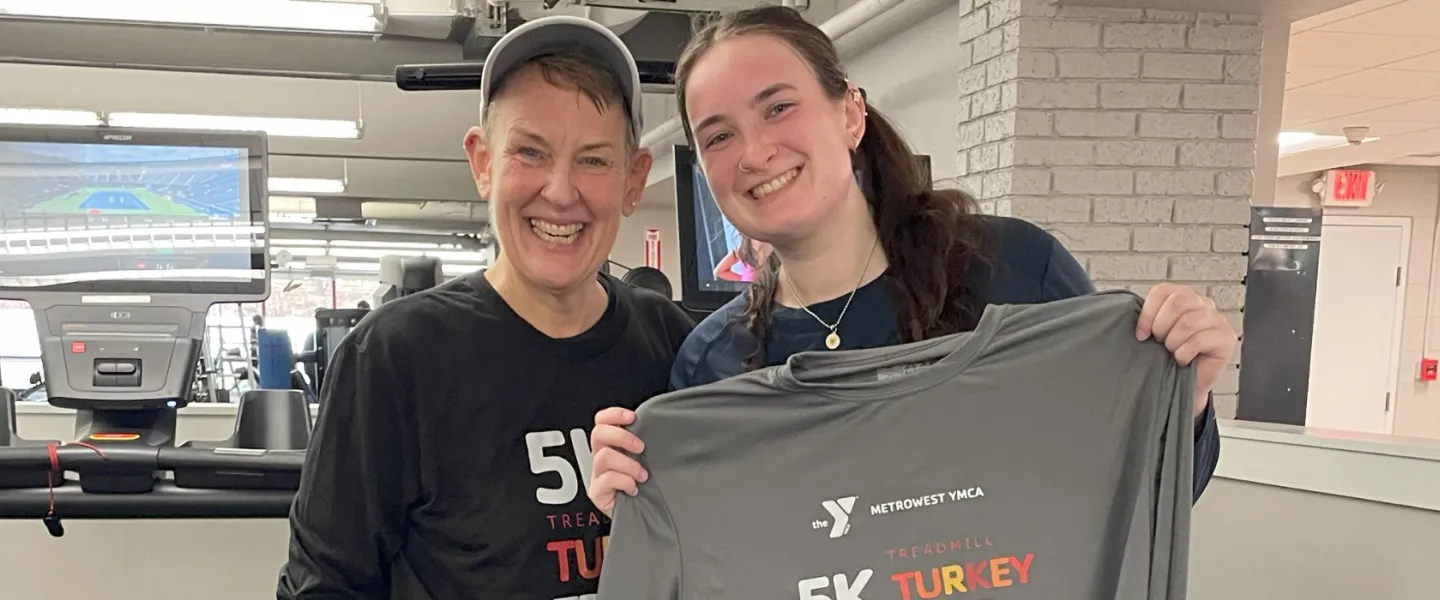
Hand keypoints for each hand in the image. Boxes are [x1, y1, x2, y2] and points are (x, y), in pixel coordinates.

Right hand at [588, 407, 649, 517]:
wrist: (642, 517)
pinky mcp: (597, 493)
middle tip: (640, 447)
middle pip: (598, 433)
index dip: (614, 415)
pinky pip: (606, 479)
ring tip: (642, 475)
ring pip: (603, 457)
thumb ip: (645, 445)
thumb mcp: (647, 461)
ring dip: (628, 464)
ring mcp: (597, 475)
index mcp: (612, 446)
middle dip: (622, 437)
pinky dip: (624, 482)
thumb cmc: (647, 488)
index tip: (632, 417)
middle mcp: (602, 458)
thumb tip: (660, 428)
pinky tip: (634, 489)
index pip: (602, 421)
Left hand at [1135, 284, 1237, 418]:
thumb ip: (1150, 317)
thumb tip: (1133, 315)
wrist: (1186, 384)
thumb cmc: (1170, 357)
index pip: (1163, 291)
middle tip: (1161, 343)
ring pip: (1187, 323)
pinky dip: (1184, 353)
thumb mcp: (1156, 332)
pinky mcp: (1227, 337)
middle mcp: (1204, 304)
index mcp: (1185, 297)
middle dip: (1161, 327)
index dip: (1148, 313)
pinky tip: (1183, 359)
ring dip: (1173, 342)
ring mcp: (1218, 320)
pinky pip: (1198, 340)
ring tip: (1173, 352)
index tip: (1142, 334)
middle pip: (1177, 302)